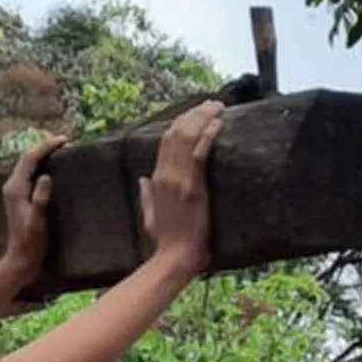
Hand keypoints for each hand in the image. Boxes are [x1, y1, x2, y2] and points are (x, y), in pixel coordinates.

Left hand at [0, 135, 64, 283]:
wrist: (21, 259)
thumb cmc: (31, 243)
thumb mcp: (37, 222)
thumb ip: (40, 199)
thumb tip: (46, 176)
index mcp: (15, 188)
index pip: (29, 158)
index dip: (46, 146)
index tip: (64, 140)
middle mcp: (12, 186)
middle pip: (27, 158)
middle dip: (44, 147)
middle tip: (65, 142)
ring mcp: (15, 192)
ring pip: (28, 165)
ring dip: (43, 155)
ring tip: (61, 150)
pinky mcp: (20, 198)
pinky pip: (30, 174)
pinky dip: (41, 166)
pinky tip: (53, 169)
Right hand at [139, 101, 223, 275]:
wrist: (174, 258)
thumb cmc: (166, 241)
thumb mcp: (150, 215)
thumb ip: (146, 195)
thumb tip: (142, 179)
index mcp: (156, 179)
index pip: (166, 140)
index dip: (182, 122)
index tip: (198, 111)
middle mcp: (165, 175)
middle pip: (177, 133)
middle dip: (196, 114)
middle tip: (213, 103)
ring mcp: (178, 180)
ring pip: (187, 138)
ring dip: (204, 118)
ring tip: (219, 107)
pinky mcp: (192, 188)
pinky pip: (199, 154)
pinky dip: (208, 136)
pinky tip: (218, 124)